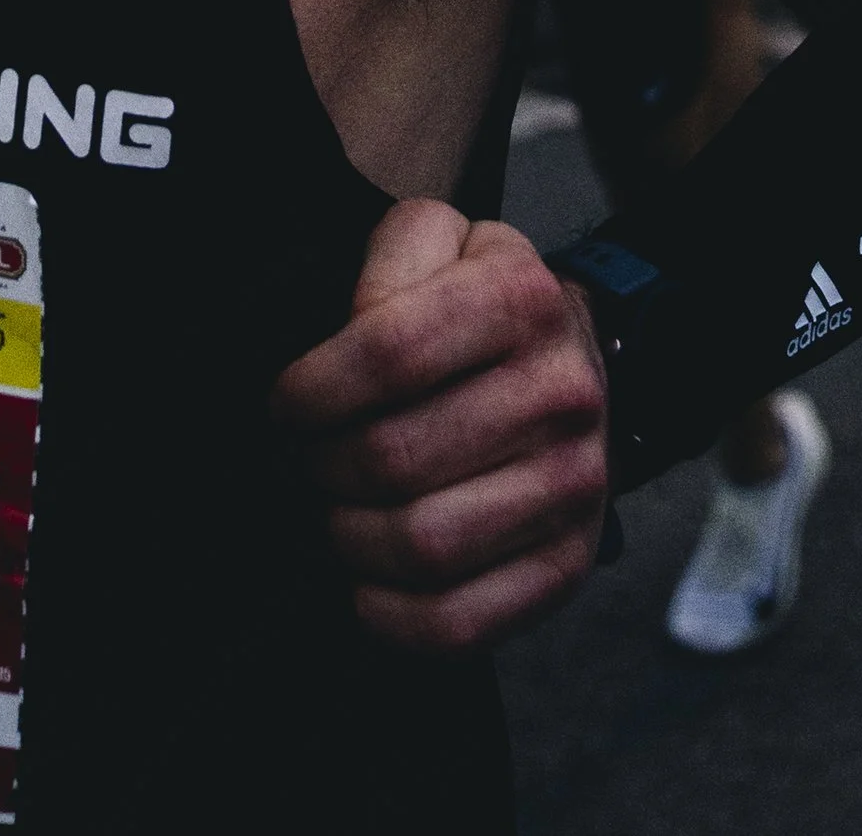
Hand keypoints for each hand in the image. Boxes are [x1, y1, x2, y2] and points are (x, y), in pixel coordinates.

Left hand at [273, 198, 609, 650]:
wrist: (576, 365)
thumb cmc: (478, 303)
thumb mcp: (438, 240)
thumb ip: (388, 260)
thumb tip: (347, 339)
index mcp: (521, 298)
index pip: (388, 353)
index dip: (313, 390)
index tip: (285, 407)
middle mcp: (561, 394)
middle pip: (395, 458)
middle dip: (320, 467)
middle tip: (302, 461)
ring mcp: (574, 487)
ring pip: (424, 545)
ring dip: (347, 537)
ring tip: (331, 511)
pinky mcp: (567, 564)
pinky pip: (463, 621)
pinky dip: (390, 616)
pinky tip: (362, 582)